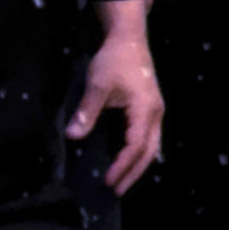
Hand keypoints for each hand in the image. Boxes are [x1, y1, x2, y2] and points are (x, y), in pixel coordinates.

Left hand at [69, 18, 162, 191]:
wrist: (129, 38)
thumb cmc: (115, 60)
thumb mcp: (98, 84)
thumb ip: (87, 112)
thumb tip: (73, 137)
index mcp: (145, 110)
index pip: (135, 146)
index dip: (122, 166)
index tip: (107, 181)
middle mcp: (155, 114)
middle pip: (149, 151)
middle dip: (133, 173)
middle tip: (116, 191)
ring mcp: (154, 111)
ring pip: (151, 146)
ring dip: (137, 165)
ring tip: (122, 181)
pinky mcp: (149, 108)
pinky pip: (147, 138)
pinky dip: (138, 153)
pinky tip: (127, 158)